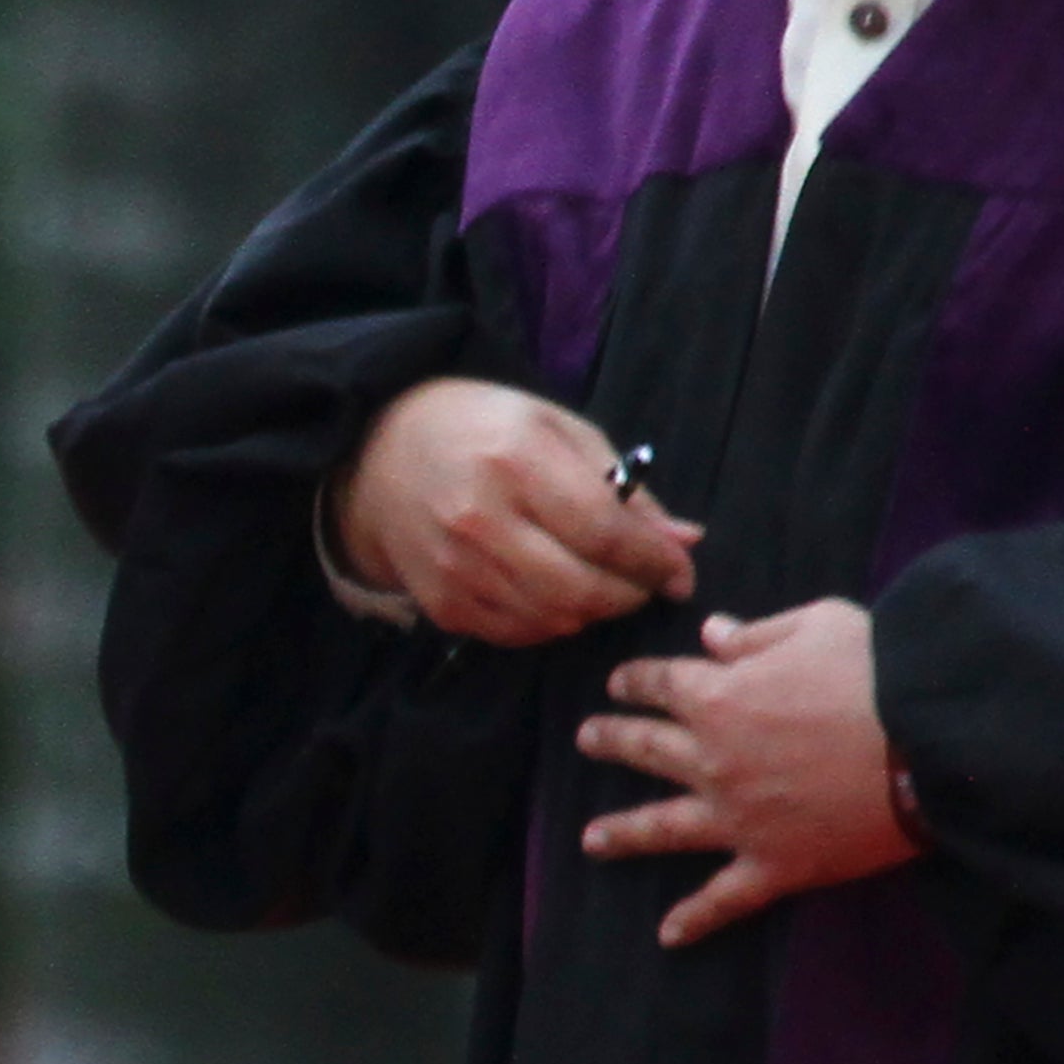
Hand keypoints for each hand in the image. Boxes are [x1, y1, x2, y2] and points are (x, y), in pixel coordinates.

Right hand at [338, 382, 703, 646]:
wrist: (379, 452)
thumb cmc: (482, 429)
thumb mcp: (559, 432)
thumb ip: (623, 491)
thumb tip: (684, 542)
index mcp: (517, 462)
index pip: (605, 533)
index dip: (656, 562)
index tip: (680, 572)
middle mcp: (480, 519)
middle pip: (582, 589)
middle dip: (631, 595)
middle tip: (646, 584)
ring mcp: (455, 567)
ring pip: (553, 619)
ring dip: (593, 612)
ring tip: (603, 587)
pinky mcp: (441, 602)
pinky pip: (515, 634)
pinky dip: (551, 623)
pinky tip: (556, 597)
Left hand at [580, 602, 910, 948]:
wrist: (935, 743)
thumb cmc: (883, 671)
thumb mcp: (819, 625)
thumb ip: (756, 633)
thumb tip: (711, 633)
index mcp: (719, 698)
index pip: (661, 684)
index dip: (636, 681)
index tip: (620, 683)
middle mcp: (713, 760)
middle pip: (646, 748)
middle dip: (612, 740)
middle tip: (588, 740)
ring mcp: (738, 818)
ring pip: (663, 826)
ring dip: (623, 832)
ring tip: (591, 840)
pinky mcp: (775, 863)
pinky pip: (726, 898)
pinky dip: (696, 918)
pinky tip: (668, 934)